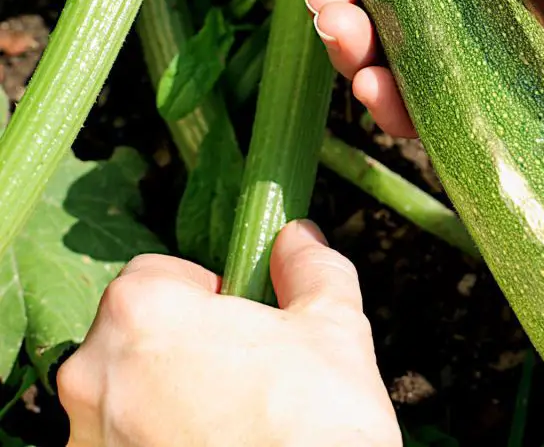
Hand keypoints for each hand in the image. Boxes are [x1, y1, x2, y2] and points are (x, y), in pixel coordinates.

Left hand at [58, 221, 400, 446]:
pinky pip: (122, 442)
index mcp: (142, 311)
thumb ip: (308, 267)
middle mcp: (93, 374)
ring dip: (162, 397)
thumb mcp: (333, 325)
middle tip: (241, 372)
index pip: (153, 274)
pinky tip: (211, 446)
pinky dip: (156, 441)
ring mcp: (90, 439)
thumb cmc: (317, 419)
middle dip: (178, 346)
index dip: (203, 293)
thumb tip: (298, 237)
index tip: (238, 322)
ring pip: (123, 394)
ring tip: (229, 420)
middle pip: (130, 334)